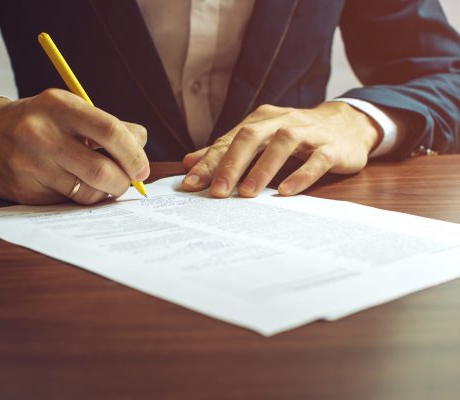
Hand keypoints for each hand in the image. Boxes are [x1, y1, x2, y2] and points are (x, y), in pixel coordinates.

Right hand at [0, 89, 148, 204]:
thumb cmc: (41, 121)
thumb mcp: (71, 110)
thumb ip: (110, 125)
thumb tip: (141, 144)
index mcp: (60, 106)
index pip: (110, 131)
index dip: (133, 154)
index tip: (142, 168)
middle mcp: (41, 134)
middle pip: (102, 171)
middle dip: (123, 182)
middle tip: (127, 182)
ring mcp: (29, 164)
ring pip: (86, 192)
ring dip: (104, 192)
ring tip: (102, 183)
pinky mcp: (23, 190)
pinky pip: (67, 203)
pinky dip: (80, 198)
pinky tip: (75, 185)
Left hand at [181, 102, 381, 196]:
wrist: (349, 124)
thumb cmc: (297, 135)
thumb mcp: (261, 139)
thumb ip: (226, 150)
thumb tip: (188, 163)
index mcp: (261, 120)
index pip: (229, 140)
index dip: (209, 162)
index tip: (191, 184)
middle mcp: (282, 122)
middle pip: (251, 137)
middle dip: (231, 164)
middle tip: (217, 192)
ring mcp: (308, 133)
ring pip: (282, 145)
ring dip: (263, 169)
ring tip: (247, 194)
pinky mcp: (332, 147)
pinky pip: (316, 160)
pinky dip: (301, 175)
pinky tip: (286, 192)